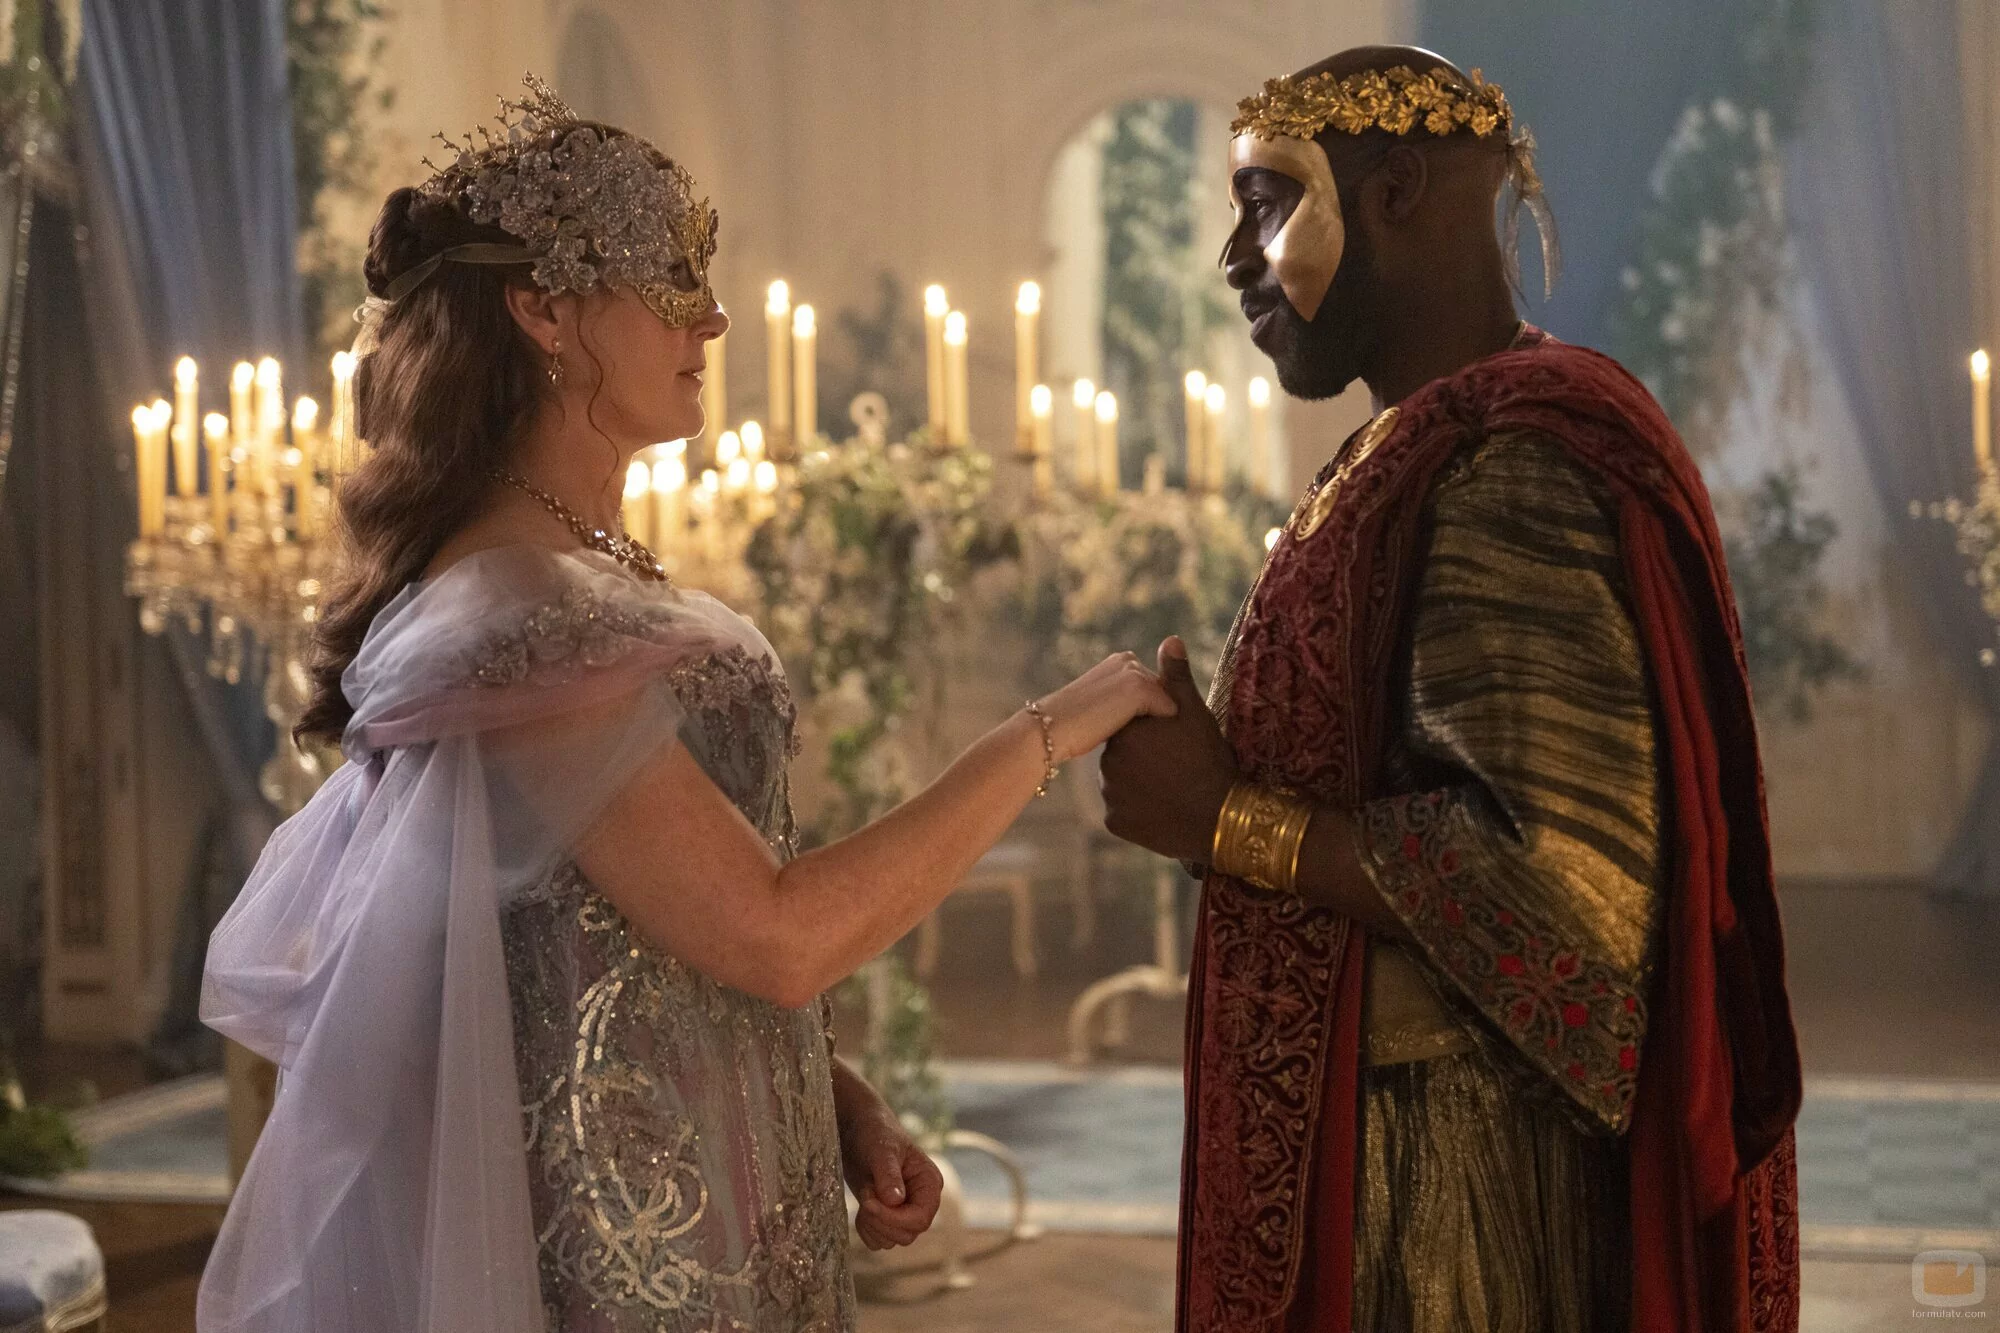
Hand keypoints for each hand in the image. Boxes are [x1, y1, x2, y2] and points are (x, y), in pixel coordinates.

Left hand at [837, 1084, 944, 1250]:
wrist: (856, 1129)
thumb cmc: (874, 1132)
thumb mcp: (881, 1150)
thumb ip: (889, 1174)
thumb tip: (896, 1201)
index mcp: (929, 1183)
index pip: (921, 1219)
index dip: (895, 1219)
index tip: (869, 1203)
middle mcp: (921, 1200)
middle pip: (908, 1234)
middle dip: (881, 1220)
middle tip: (866, 1193)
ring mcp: (904, 1211)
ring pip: (893, 1240)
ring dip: (873, 1224)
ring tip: (865, 1194)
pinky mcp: (887, 1216)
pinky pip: (879, 1240)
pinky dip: (866, 1230)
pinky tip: (862, 1206)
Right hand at [1032, 652, 1177, 764]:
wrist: (1053, 730)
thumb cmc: (1075, 727)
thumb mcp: (1105, 706)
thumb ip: (1125, 702)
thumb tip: (1145, 717)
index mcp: (1121, 662)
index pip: (1154, 687)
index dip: (1154, 713)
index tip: (1156, 733)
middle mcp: (1129, 661)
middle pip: (1164, 693)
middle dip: (1164, 715)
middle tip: (1164, 740)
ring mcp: (1135, 673)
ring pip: (1168, 703)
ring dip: (1166, 724)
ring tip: (1164, 745)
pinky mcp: (1140, 689)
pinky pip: (1169, 711)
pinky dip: (1165, 729)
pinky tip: (1156, 745)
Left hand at [1100, 637, 1239, 862]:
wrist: (1219, 816)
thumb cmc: (1209, 759)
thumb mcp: (1195, 712)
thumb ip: (1176, 678)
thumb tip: (1170, 639)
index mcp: (1124, 729)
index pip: (1132, 726)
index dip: (1156, 733)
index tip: (1176, 743)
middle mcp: (1108, 760)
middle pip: (1124, 755)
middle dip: (1145, 758)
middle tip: (1177, 767)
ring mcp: (1109, 794)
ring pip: (1122, 783)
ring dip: (1140, 784)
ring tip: (1172, 788)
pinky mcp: (1114, 822)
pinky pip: (1123, 812)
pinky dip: (1138, 810)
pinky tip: (1163, 809)